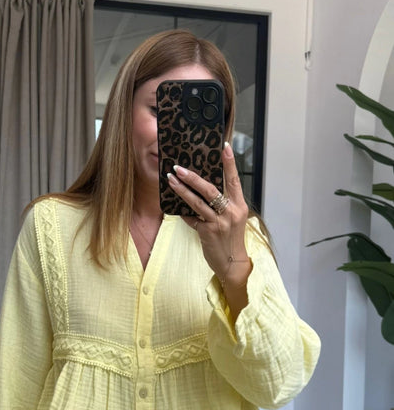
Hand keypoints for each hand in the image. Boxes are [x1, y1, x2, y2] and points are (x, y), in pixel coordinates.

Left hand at [167, 142, 251, 315]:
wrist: (232, 263)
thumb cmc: (230, 238)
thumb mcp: (232, 219)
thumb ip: (222, 204)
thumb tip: (201, 188)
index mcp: (239, 205)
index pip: (234, 180)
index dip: (229, 163)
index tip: (224, 146)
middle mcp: (231, 212)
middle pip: (210, 189)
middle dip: (193, 177)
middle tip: (179, 167)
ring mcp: (219, 222)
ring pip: (197, 202)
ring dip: (181, 190)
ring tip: (170, 179)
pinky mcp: (208, 232)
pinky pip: (191, 218)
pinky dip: (183, 212)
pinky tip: (174, 205)